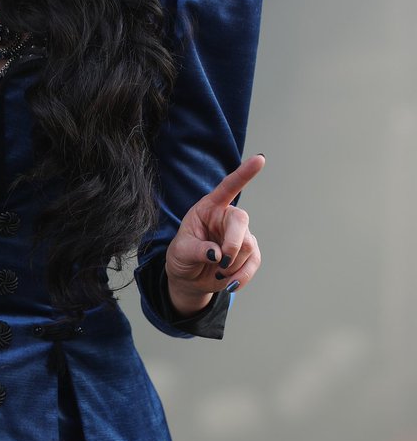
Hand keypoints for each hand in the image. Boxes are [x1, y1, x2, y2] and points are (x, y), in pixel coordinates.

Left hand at [164, 154, 263, 314]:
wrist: (189, 278)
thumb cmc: (182, 257)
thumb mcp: (180, 253)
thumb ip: (196, 250)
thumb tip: (218, 254)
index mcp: (209, 208)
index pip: (228, 187)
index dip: (244, 173)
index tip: (260, 159)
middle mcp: (227, 217)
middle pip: (241, 221)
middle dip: (232, 245)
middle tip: (221, 262)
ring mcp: (240, 235)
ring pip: (247, 246)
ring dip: (231, 265)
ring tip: (216, 271)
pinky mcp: (249, 253)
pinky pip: (254, 262)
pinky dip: (242, 276)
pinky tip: (230, 281)